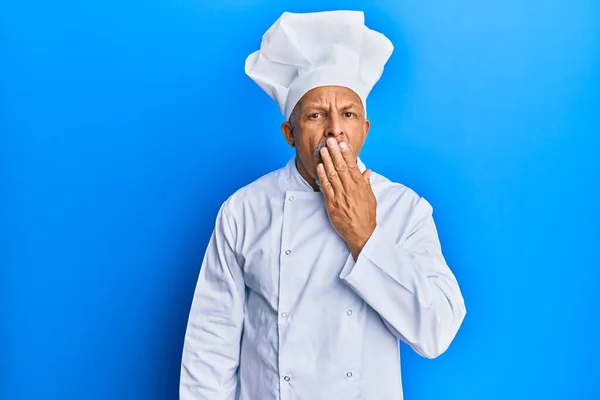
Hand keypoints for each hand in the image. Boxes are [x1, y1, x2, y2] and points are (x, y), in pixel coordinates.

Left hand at [317, 138, 376, 259]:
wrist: (361, 233)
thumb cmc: (366, 215)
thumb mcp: (370, 197)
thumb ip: (366, 183)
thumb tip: (367, 171)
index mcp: (360, 186)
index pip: (352, 166)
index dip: (346, 154)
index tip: (342, 144)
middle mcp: (350, 189)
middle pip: (341, 167)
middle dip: (335, 153)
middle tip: (330, 141)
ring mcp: (340, 196)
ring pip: (333, 175)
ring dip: (327, 161)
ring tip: (322, 150)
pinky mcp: (332, 204)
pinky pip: (326, 187)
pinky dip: (322, 176)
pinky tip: (319, 167)